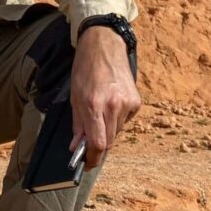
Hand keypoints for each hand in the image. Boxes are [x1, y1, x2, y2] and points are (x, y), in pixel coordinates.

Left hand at [70, 24, 140, 167]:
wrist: (104, 46)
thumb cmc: (85, 70)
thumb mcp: (74, 97)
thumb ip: (77, 124)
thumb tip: (77, 146)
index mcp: (94, 105)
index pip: (98, 143)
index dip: (93, 158)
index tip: (88, 164)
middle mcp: (113, 106)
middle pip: (109, 141)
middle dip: (98, 147)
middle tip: (89, 146)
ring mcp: (127, 103)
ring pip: (117, 132)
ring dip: (107, 131)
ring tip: (99, 115)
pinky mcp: (136, 101)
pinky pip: (126, 120)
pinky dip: (117, 120)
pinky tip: (111, 106)